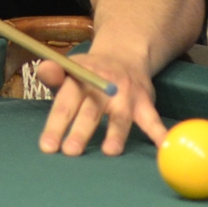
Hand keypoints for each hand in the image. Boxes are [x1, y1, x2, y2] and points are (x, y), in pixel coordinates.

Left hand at [36, 47, 168, 157]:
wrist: (124, 55)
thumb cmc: (89, 73)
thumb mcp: (69, 69)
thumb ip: (54, 74)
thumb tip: (43, 69)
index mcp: (80, 78)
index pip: (65, 103)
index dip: (55, 125)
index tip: (48, 147)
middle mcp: (103, 86)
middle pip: (91, 111)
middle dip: (81, 132)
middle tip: (71, 151)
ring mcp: (125, 95)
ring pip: (120, 116)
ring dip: (116, 133)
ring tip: (110, 151)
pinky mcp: (144, 102)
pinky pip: (152, 119)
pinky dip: (159, 132)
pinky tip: (163, 146)